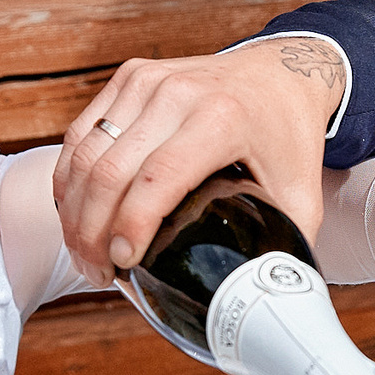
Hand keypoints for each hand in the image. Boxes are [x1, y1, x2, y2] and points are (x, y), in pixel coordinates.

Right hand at [54, 38, 345, 283]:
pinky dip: (70, 179)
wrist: (282, 71)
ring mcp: (148, 81)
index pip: (158, 178)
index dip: (131, 225)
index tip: (123, 265)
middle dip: (92, 232)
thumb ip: (288, 247)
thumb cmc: (290, 138)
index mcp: (222, 119)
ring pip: (85, 153)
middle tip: (98, 273)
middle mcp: (178, 93)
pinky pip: (81, 133)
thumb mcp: (304, 193)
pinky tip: (76, 214)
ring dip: (74, 211)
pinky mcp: (129, 77)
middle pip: (110, 170)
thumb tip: (270, 303)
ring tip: (84, 254)